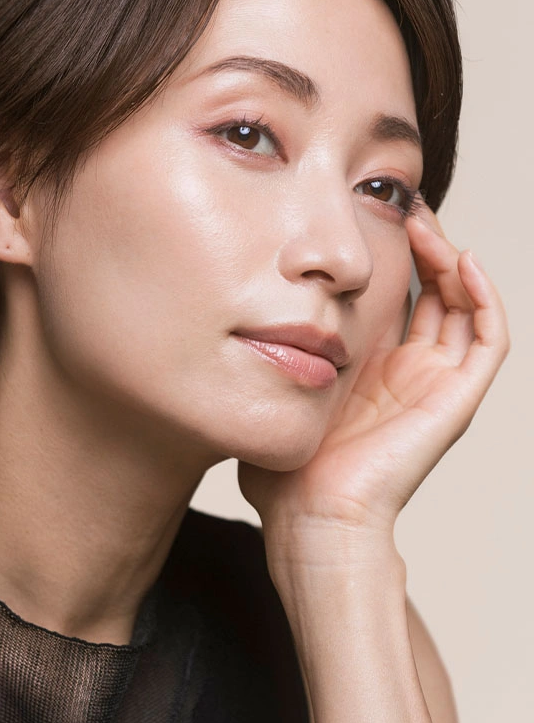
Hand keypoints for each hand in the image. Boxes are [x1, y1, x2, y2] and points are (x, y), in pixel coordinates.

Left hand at [238, 203, 508, 565]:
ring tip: (423, 222)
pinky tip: (462, 259)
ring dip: (452, 260)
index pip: (399, 300)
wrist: (308, 518)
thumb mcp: (274, 395)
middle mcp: (410, 375)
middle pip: (436, 294)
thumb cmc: (284, 471)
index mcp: (373, 372)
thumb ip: (267, 360)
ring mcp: (436, 387)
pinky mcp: (456, 400)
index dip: (394, 256)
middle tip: (402, 205)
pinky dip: (486, 296)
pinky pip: (489, 339)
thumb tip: (232, 321)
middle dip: (424, 245)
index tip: (369, 216)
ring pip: (465, 306)